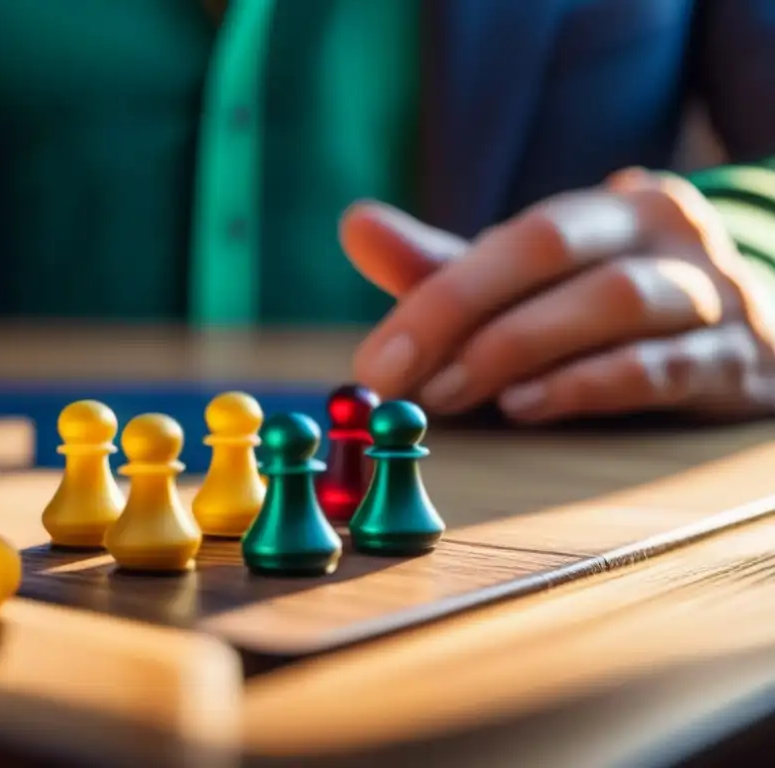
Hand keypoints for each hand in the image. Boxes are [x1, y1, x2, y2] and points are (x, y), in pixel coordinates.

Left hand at [343, 169, 774, 422]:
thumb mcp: (531, 284)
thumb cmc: (606, 306)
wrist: (743, 332)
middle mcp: (664, 234)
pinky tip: (526, 408)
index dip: (439, 295)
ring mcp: (709, 294)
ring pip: (615, 302)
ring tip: (451, 393)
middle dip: (461, 311)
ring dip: (519, 348)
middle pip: (554, 248)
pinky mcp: (733, 362)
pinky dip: (587, 385)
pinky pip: (662, 367)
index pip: (513, 235)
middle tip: (401, 381)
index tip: (375, 361)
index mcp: (610, 209)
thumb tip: (353, 224)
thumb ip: (446, 265)